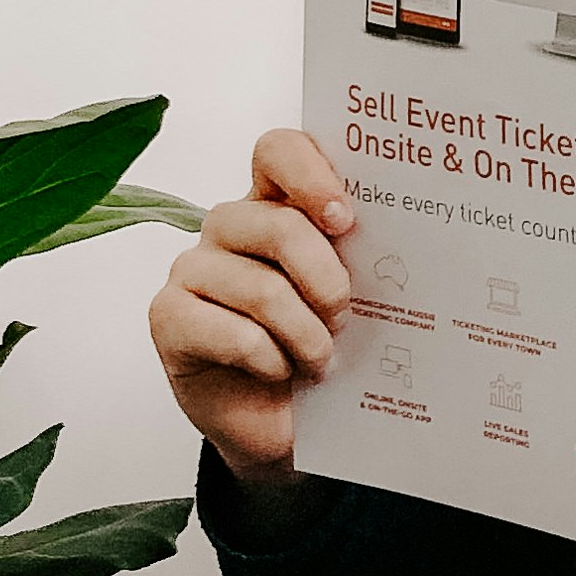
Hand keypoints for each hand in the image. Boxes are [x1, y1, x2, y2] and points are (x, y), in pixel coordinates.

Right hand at [146, 129, 357, 489]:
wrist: (284, 424)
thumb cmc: (320, 346)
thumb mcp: (350, 293)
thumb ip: (359, 253)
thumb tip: (406, 233)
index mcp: (275, 202)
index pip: (279, 151)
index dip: (311, 174)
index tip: (345, 219)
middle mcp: (229, 226)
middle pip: (279, 224)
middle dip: (326, 278)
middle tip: (345, 315)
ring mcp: (192, 269)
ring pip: (260, 287)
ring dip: (306, 334)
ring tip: (321, 358)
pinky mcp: (168, 317)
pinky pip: (231, 332)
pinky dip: (270, 360)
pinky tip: (280, 372)